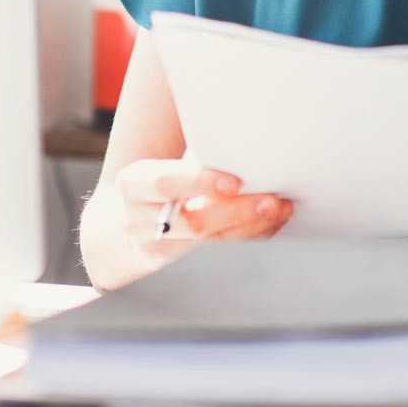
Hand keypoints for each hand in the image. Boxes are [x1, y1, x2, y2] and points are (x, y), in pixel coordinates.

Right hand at [110, 158, 292, 274]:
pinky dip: (247, 233)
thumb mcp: (162, 164)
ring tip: (280, 208)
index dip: (200, 182)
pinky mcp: (167, 260)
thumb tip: (244, 146)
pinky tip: (269, 221)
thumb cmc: (155, 179)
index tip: (235, 182)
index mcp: (132, 184)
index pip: (164, 183)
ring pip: (208, 238)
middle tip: (272, 199)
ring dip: (250, 223)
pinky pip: (215, 247)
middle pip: (192, 221)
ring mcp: (151, 244)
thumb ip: (193, 160)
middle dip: (237, 211)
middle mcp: (136, 218)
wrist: (127, 215)